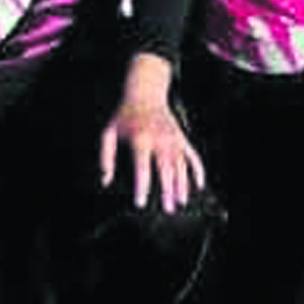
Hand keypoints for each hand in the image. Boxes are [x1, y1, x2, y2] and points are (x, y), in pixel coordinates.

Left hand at [98, 95, 204, 213]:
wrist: (145, 94)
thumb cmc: (124, 116)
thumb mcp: (109, 133)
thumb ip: (106, 157)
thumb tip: (105, 181)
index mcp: (140, 139)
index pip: (142, 168)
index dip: (142, 187)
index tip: (141, 203)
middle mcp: (160, 140)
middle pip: (166, 169)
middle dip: (167, 191)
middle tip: (167, 209)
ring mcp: (174, 139)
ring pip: (181, 166)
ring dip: (182, 185)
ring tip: (180, 202)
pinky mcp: (182, 138)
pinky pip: (194, 156)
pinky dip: (198, 171)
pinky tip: (198, 185)